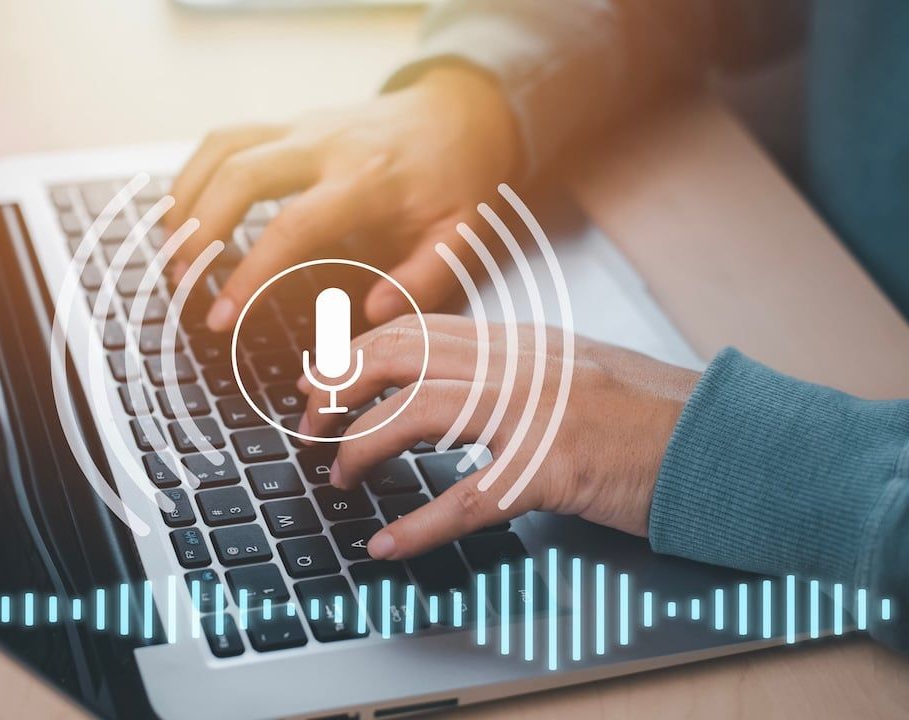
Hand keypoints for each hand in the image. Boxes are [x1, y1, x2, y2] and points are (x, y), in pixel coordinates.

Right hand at [165, 66, 520, 331]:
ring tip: (173, 256)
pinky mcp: (288, 123)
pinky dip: (193, 175)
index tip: (220, 317)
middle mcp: (325, 145)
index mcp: (367, 179)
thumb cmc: (460, 181)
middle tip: (182, 286)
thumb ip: (424, 279)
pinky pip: (224, 138)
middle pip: (239, 174)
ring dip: (185, 200)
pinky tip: (185, 217)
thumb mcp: (463, 236)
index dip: (249, 275)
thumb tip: (374, 313)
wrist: (464, 112)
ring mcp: (301, 127)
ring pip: (221, 148)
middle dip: (199, 232)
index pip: (291, 227)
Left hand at [296, 315, 699, 559]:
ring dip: (363, 446)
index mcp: (521, 342)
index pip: (415, 330)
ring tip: (339, 476)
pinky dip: (418, 524)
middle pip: (400, 357)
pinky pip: (468, 497)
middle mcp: (521, 365)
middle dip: (338, 389)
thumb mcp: (573, 370)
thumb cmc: (651, 415)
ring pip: (418, 413)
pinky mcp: (557, 467)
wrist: (728, 441)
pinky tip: (387, 543)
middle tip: (308, 426)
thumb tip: (439, 380)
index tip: (314, 380)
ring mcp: (539, 412)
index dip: (352, 353)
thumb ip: (510, 368)